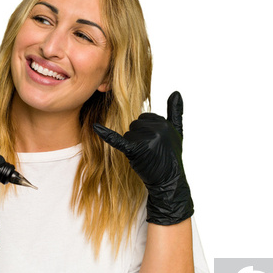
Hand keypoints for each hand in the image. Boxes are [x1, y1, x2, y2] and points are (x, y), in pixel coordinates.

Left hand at [93, 91, 193, 224]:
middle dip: (139, 137)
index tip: (155, 142)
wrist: (169, 180)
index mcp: (164, 123)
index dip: (146, 130)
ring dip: (133, 144)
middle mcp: (156, 130)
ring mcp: (145, 140)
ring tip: (145, 155)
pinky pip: (118, 139)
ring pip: (128, 133)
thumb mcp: (177, 132)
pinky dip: (106, 134)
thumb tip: (176, 92)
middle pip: (135, 124)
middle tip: (150, 150)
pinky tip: (95, 127)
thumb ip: (176, 111)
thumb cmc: (171, 156)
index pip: (145, 117)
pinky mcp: (134, 150)